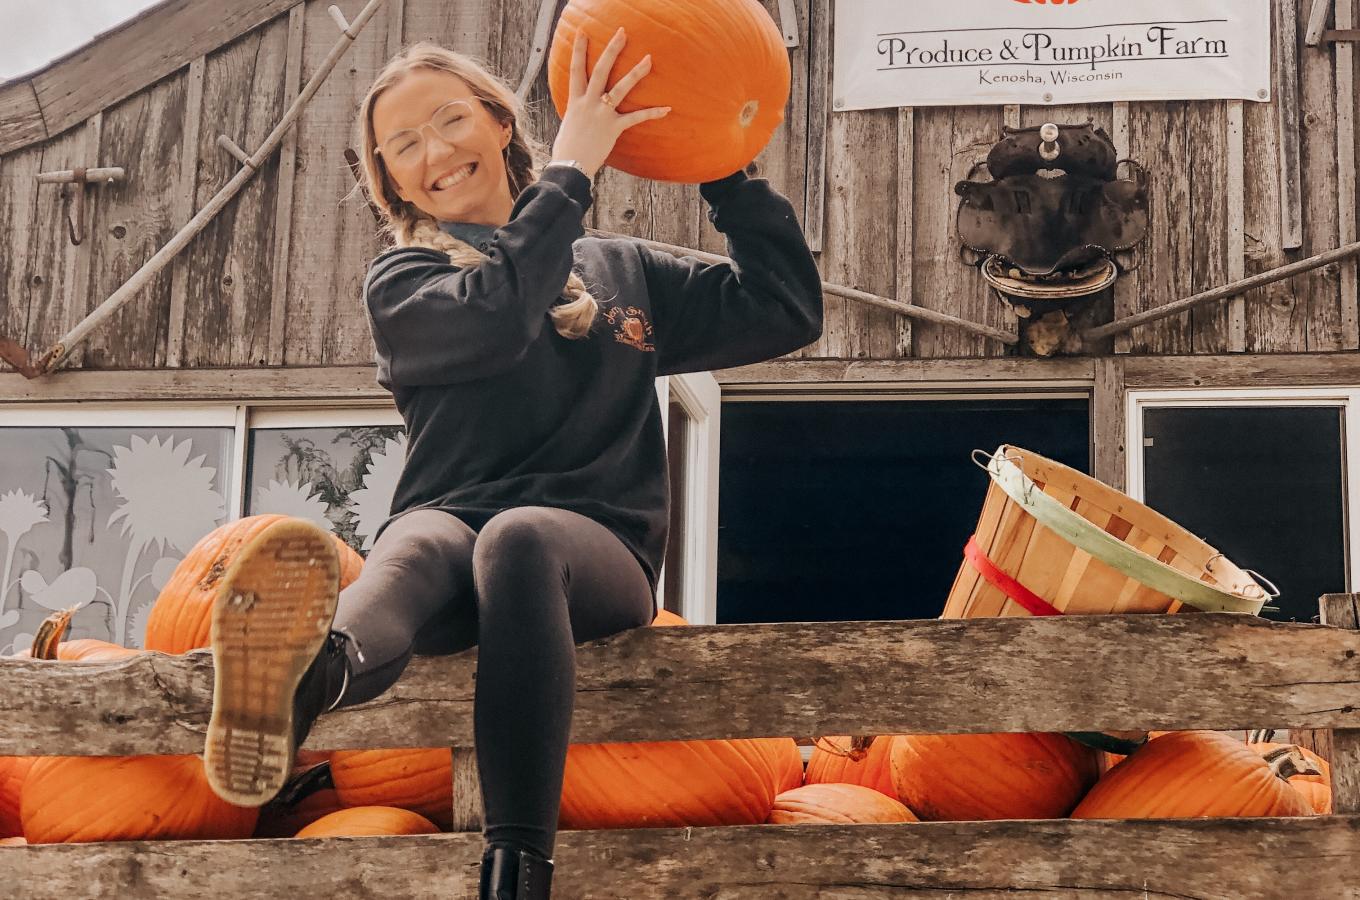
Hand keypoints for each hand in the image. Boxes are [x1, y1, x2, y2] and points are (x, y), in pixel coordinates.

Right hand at [551, 27, 670, 179]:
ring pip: (620, 88)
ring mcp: (601, 114)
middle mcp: (588, 103)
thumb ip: (578, 113)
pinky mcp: (613, 128)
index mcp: (575, 101)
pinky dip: (652, 113)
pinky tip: (667, 108)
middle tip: (622, 33)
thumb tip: (582, 112)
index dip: (578, 50)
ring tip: (649, 59)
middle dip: (612, 50)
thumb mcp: (569, 125)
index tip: (582, 32)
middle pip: (600, 70)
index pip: (576, 70)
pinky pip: (636, 118)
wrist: (569, 166)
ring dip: (636, 73)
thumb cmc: (567, 149)